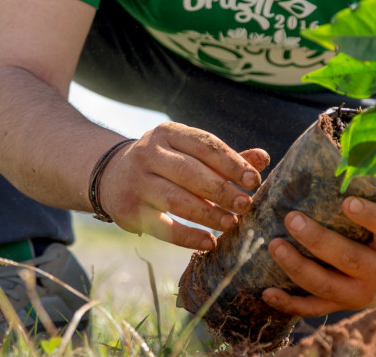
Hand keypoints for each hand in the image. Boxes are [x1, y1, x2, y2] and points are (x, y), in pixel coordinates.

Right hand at [99, 122, 267, 249]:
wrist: (111, 176)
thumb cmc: (165, 163)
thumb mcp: (189, 153)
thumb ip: (225, 158)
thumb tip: (263, 158)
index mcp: (167, 133)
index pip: (203, 144)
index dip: (230, 162)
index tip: (254, 179)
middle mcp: (148, 153)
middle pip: (190, 171)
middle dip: (221, 189)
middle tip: (247, 204)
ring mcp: (136, 181)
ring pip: (176, 199)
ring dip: (207, 214)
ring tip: (232, 224)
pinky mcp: (128, 210)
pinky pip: (162, 226)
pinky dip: (188, 236)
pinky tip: (210, 242)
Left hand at [263, 196, 375, 316]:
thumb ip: (363, 189)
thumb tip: (331, 150)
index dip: (369, 216)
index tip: (348, 201)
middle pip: (349, 258)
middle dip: (317, 239)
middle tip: (291, 218)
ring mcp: (361, 293)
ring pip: (326, 284)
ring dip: (297, 266)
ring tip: (274, 245)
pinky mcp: (342, 306)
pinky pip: (313, 308)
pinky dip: (289, 303)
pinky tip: (266, 292)